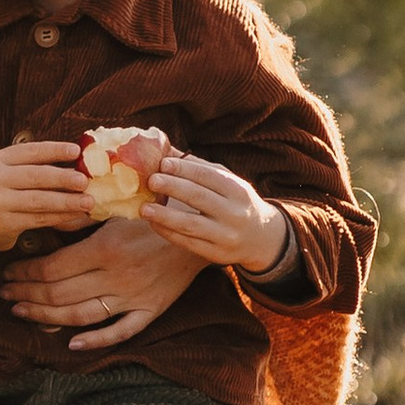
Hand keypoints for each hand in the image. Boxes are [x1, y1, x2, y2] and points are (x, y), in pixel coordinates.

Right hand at [0, 140, 95, 264]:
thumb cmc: (2, 193)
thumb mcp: (10, 173)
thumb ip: (36, 167)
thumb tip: (79, 165)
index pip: (31, 151)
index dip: (55, 150)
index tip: (77, 151)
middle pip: (36, 176)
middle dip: (64, 178)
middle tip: (85, 181)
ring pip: (39, 200)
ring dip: (67, 201)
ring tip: (88, 201)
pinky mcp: (4, 223)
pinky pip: (37, 219)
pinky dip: (59, 217)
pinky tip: (74, 215)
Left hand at [4, 215, 204, 348]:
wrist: (199, 230)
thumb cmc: (154, 213)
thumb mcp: (117, 208)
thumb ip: (83, 217)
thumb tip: (48, 218)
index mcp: (105, 248)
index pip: (52, 268)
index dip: (25, 272)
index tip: (8, 271)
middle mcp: (115, 276)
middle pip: (59, 293)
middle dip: (26, 294)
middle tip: (5, 294)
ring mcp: (133, 297)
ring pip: (80, 315)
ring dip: (46, 316)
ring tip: (22, 312)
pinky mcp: (150, 311)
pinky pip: (119, 332)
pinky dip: (94, 340)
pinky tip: (71, 343)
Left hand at [143, 150, 292, 275]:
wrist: (261, 237)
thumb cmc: (236, 202)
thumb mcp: (226, 181)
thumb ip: (197, 167)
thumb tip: (163, 150)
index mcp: (238, 190)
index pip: (209, 176)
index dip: (185, 169)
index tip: (163, 163)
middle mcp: (234, 213)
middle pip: (199, 198)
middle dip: (173, 187)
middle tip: (151, 180)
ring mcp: (225, 235)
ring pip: (191, 224)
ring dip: (165, 216)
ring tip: (144, 208)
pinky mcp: (215, 253)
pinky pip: (188, 243)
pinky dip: (168, 232)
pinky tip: (154, 223)